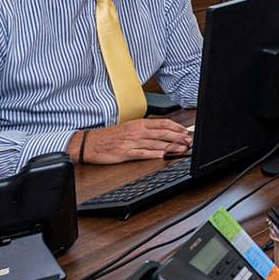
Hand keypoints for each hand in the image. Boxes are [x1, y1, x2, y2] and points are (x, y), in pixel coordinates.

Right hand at [76, 119, 191, 163]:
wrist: (90, 143)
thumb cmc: (109, 136)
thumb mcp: (129, 127)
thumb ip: (144, 129)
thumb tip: (162, 131)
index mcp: (138, 124)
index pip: (162, 123)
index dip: (177, 127)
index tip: (186, 131)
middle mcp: (137, 131)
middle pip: (162, 133)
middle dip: (178, 137)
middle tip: (189, 141)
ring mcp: (131, 142)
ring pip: (155, 143)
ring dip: (171, 146)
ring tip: (182, 149)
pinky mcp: (125, 153)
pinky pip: (141, 153)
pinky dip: (153, 154)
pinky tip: (162, 155)